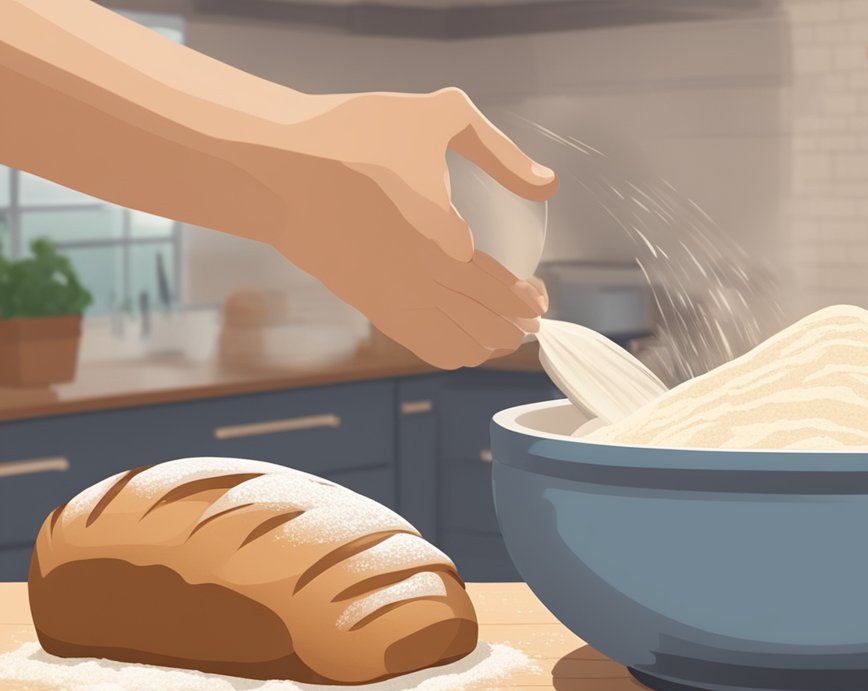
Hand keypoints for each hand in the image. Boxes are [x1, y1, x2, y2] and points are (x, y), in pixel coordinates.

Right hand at [269, 87, 555, 368]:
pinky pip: (418, 341)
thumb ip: (498, 149)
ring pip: (452, 344)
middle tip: (532, 322)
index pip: (500, 289)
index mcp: (440, 237)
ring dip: (485, 344)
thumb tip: (547, 182)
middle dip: (513, 328)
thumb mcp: (439, 115)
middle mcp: (417, 277)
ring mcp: (389, 295)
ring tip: (504, 337)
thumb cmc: (352, 133)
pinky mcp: (366, 301)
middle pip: (482, 323)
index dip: (525, 301)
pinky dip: (449, 350)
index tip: (538, 297)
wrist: (272, 164)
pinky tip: (465, 347)